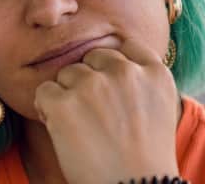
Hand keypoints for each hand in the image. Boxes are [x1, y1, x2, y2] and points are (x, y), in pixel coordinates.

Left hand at [33, 37, 179, 183]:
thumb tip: (109, 62)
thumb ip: (141, 80)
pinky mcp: (65, 103)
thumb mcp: (160, 108)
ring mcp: (94, 85)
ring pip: (67, 73)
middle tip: (95, 114)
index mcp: (154, 73)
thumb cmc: (144, 158)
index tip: (112, 88)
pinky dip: (46, 108)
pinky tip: (61, 129)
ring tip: (81, 126)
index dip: (112, 66)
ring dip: (67, 94)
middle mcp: (125, 72)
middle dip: (89, 80)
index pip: (126, 46)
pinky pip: (44, 91)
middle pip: (92, 58)